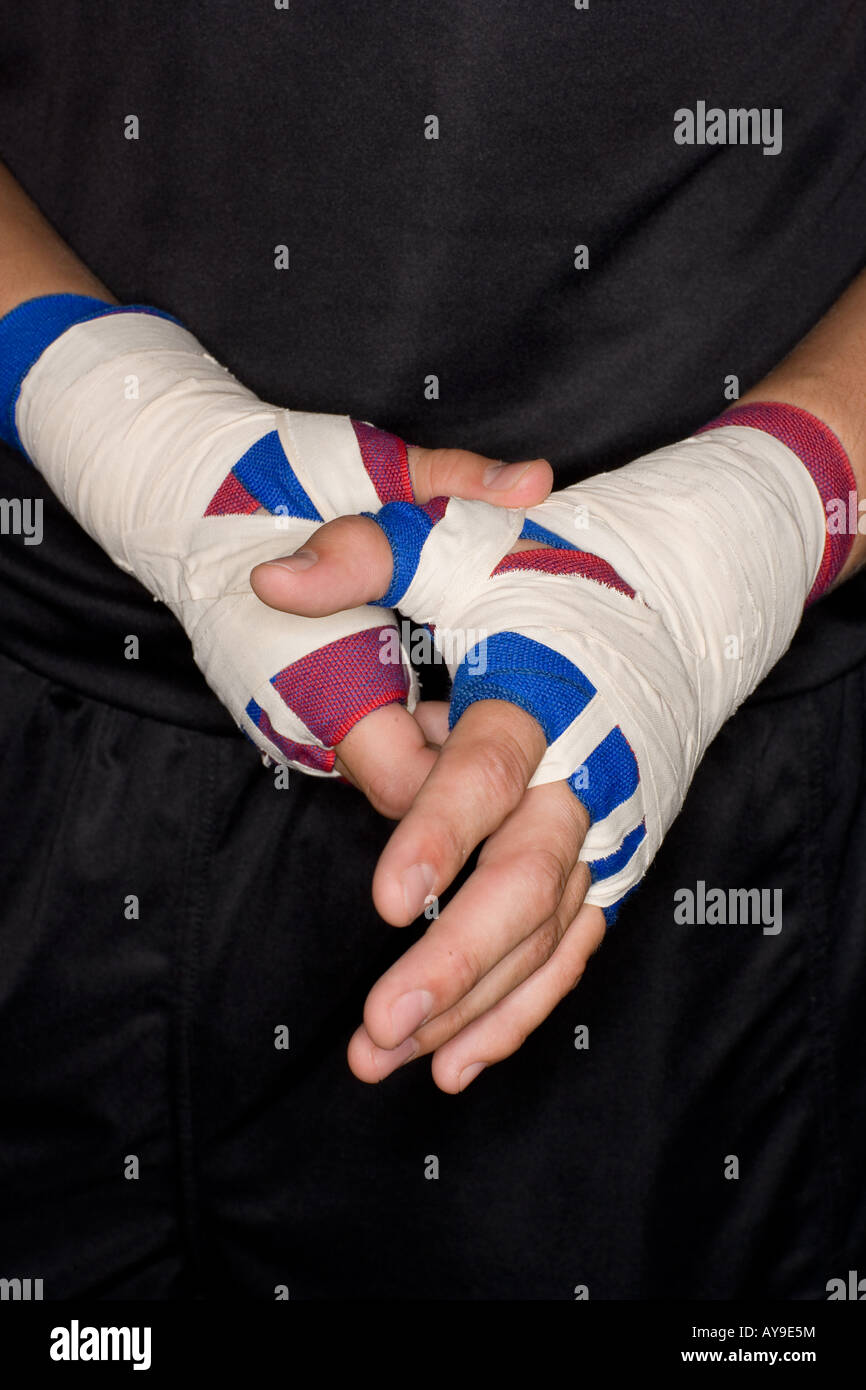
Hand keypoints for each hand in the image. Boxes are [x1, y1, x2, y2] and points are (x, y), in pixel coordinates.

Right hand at [2, 293, 550, 803]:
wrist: (177, 496)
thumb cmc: (270, 479)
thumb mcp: (370, 469)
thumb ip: (453, 483)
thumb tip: (536, 481)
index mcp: (319, 674)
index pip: (414, 781)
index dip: (478, 767)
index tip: (536, 721)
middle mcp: (298, 720)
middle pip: (407, 784)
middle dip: (468, 754)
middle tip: (532, 704)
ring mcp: (289, 725)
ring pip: (387, 766)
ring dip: (443, 739)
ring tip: (499, 687)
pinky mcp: (291, 715)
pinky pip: (365, 743)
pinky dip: (414, 724)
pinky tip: (456, 683)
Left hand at [252, 518, 609, 1090]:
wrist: (679, 603)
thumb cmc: (553, 577)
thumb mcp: (462, 546)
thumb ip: (367, 556)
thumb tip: (275, 585)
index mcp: (546, 695)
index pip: (492, 771)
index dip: (444, 834)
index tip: (389, 900)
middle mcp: (586, 775)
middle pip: (529, 880)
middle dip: (457, 958)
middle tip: (379, 1025)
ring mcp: (609, 829)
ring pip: (546, 935)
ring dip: (474, 1004)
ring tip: (391, 1058)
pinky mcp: (616, 863)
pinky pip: (572, 950)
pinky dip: (522, 1010)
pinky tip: (460, 1060)